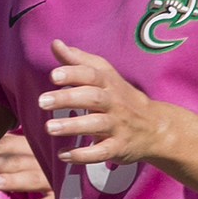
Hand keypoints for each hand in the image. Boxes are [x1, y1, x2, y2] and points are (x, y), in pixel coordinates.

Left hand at [0, 132, 55, 198]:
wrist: (79, 173)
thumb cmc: (45, 160)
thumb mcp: (31, 148)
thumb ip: (8, 144)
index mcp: (34, 145)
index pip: (10, 144)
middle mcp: (44, 160)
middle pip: (17, 161)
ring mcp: (54, 179)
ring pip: (32, 180)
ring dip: (13, 181)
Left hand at [38, 39, 177, 166]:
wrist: (155, 127)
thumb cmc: (121, 97)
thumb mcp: (104, 75)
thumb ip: (78, 61)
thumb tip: (55, 43)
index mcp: (109, 84)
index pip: (92, 75)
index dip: (73, 73)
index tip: (53, 75)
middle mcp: (114, 103)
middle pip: (93, 98)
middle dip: (67, 99)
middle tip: (41, 101)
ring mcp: (118, 126)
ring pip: (96, 125)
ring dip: (72, 126)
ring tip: (48, 127)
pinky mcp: (119, 148)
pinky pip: (101, 152)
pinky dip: (83, 155)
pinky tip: (63, 154)